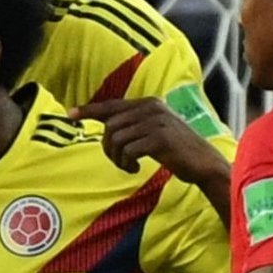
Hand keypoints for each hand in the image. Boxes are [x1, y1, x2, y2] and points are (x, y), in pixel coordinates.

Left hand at [76, 97, 229, 189]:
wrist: (202, 162)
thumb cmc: (175, 149)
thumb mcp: (153, 131)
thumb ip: (132, 124)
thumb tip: (106, 125)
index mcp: (148, 103)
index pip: (112, 105)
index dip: (89, 110)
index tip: (70, 114)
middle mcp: (151, 108)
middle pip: (110, 126)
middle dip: (108, 148)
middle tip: (119, 161)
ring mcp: (156, 122)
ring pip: (116, 139)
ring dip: (117, 159)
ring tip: (128, 166)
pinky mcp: (159, 139)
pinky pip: (128, 151)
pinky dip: (126, 164)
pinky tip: (135, 169)